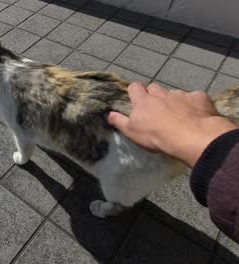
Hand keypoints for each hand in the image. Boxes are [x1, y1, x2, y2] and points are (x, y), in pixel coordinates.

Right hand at [107, 82, 236, 166]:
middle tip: (156, 109)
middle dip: (154, 95)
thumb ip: (119, 121)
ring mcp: (180, 94)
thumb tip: (107, 114)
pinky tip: (196, 114)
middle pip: (154, 87)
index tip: (136, 99)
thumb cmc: (156, 136)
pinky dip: (193, 104)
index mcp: (143, 101)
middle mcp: (161, 94)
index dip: (135, 92)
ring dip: (173, 101)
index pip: (134, 87)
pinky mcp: (199, 98)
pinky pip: (195, 97)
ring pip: (174, 93)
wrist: (190, 136)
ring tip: (177, 115)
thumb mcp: (132, 132)